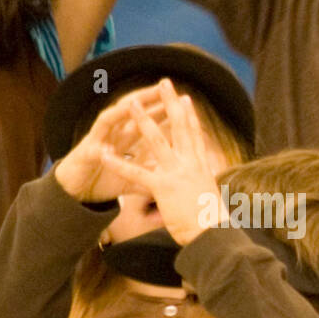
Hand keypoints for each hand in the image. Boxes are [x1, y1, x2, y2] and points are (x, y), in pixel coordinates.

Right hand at [53, 84, 166, 203]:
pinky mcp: (82, 156)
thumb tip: (167, 176)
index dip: (162, 110)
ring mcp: (95, 141)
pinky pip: (90, 151)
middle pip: (130, 112)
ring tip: (134, 103)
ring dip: (120, 111)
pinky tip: (105, 149)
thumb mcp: (129, 180)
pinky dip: (97, 151)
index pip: (146, 120)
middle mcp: (110, 135)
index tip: (182, 101)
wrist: (73, 192)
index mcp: (123, 139)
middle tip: (163, 87)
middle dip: (146, 98)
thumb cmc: (100, 181)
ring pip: (108, 120)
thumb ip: (146, 175)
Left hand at [98, 79, 222, 245]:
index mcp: (201, 167)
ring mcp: (176, 173)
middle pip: (180, 127)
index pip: (194, 136)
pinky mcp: (162, 187)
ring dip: (143, 120)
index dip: (190, 116)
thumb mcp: (210, 198)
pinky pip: (135, 172)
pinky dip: (118, 163)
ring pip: (156, 141)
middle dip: (171, 104)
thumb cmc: (214, 223)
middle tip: (165, 83)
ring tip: (132, 102)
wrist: (214, 234)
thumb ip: (205, 186)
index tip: (186, 99)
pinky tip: (104, 154)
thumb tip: (208, 184)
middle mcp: (190, 164)